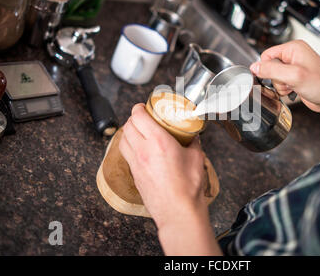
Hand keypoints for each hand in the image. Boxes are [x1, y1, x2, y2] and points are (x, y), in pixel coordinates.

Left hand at [119, 103, 206, 229]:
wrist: (178, 211)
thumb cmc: (188, 188)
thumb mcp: (196, 157)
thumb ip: (193, 142)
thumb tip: (192, 136)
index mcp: (158, 142)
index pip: (139, 116)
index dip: (139, 108)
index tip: (143, 106)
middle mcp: (143, 150)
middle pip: (128, 125)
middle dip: (134, 118)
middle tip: (143, 117)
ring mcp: (136, 163)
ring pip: (123, 139)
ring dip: (129, 131)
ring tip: (139, 131)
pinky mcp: (134, 174)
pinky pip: (126, 154)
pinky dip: (129, 146)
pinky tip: (139, 148)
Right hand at [250, 40, 319, 113]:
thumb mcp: (294, 76)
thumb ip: (271, 70)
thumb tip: (255, 67)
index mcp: (294, 48)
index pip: (267, 55)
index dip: (267, 68)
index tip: (274, 77)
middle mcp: (295, 56)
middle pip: (270, 67)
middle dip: (276, 79)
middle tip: (289, 82)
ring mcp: (296, 68)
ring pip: (275, 77)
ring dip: (281, 86)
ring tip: (293, 87)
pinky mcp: (297, 79)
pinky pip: (282, 84)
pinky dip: (285, 90)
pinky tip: (295, 91)